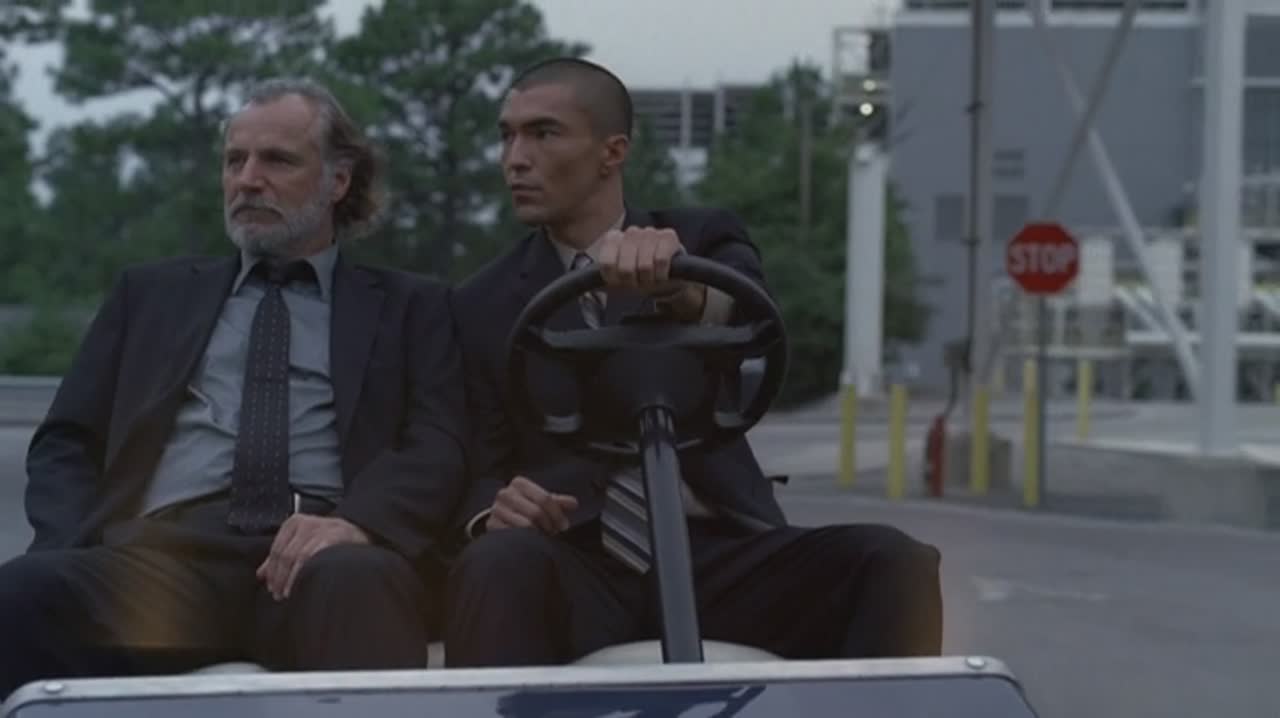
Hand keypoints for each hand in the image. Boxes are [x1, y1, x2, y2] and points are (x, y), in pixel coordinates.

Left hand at [256, 515, 370, 600]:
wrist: (361, 531)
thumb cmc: (331, 539)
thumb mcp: (303, 542)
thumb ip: (282, 556)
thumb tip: (261, 574)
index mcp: (294, 522)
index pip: (276, 550)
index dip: (272, 571)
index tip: (271, 586)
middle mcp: (305, 523)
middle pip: (284, 555)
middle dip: (278, 577)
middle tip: (277, 594)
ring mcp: (318, 528)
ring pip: (294, 557)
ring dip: (288, 578)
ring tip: (287, 593)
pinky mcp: (330, 536)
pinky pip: (310, 557)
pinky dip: (301, 573)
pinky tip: (301, 584)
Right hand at [486, 475, 578, 533]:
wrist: (502, 518)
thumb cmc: (527, 507)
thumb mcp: (543, 502)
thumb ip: (558, 502)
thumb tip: (574, 504)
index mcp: (519, 483)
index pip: (545, 499)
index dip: (557, 514)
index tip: (564, 525)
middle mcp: (505, 493)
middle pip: (536, 512)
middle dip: (549, 525)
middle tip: (554, 533)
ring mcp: (496, 509)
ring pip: (526, 525)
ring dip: (539, 534)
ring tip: (544, 537)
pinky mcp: (491, 525)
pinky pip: (514, 535)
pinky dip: (526, 540)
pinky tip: (531, 541)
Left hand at [597, 227, 706, 319]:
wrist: (667, 279)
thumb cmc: (639, 278)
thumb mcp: (617, 281)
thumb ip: (600, 280)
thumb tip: (588, 285)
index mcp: (613, 239)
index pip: (607, 263)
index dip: (615, 280)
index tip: (620, 284)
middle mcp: (630, 232)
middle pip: (625, 267)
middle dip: (633, 282)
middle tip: (638, 284)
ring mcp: (650, 232)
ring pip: (644, 264)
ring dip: (649, 279)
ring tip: (650, 279)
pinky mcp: (669, 236)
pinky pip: (661, 260)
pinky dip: (661, 274)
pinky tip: (662, 274)